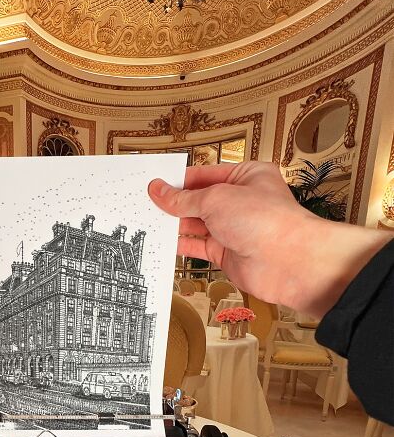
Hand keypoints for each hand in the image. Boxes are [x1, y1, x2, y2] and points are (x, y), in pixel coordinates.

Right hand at [148, 161, 390, 316]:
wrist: (288, 262)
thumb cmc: (268, 222)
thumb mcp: (216, 199)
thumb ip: (184, 198)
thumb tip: (159, 191)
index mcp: (247, 176)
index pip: (205, 174)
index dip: (179, 180)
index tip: (155, 185)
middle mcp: (241, 202)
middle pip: (199, 199)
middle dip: (175, 203)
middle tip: (147, 203)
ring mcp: (234, 229)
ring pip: (197, 224)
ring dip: (175, 224)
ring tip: (150, 221)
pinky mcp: (228, 253)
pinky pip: (198, 246)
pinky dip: (181, 244)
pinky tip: (164, 241)